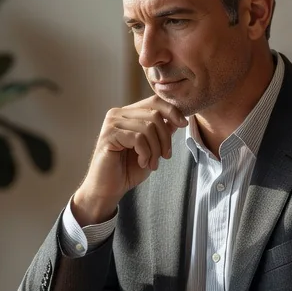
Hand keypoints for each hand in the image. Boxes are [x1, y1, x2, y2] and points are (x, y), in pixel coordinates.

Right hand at [72, 96, 187, 224]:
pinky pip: (138, 138)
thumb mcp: (152, 149)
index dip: (172, 110)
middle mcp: (117, 114)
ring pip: (148, 127)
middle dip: (165, 138)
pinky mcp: (108, 135)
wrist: (107, 189)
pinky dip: (145, 153)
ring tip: (152, 164)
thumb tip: (178, 119)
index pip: (154, 101)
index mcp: (127, 113)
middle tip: (165, 157)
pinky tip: (142, 162)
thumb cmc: (128, 169)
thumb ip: (161, 132)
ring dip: (155, 149)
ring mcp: (111, 123)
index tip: (183, 124)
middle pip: (154, 114)